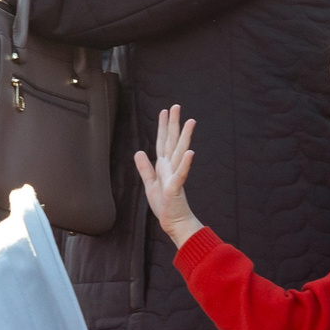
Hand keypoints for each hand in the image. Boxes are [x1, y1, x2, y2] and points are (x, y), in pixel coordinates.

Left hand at [133, 106, 203, 246]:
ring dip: (185, 137)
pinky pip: (181, 173)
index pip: (163, 142)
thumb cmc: (164, 205)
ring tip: (190, 122)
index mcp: (164, 166)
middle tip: (176, 106)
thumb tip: (139, 152)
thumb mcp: (150, 184)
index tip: (165, 111)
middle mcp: (171, 167)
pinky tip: (191, 152)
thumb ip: (145, 168)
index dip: (163, 126)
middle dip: (174, 124)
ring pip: (180, 152)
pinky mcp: (176, 187)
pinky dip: (186, 163)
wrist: (174, 222)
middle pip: (172, 142)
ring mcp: (175, 176)